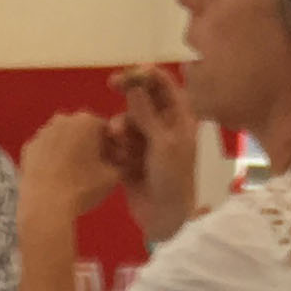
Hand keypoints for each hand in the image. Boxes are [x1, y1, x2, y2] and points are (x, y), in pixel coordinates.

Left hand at [20, 112, 120, 224]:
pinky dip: (52, 159)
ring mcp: (43, 132)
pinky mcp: (28, 147)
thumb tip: (119, 159)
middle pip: (83, 131)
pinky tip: (56, 177)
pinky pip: (47, 151)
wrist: (45, 205)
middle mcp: (64, 119)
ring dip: (71, 151)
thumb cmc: (83, 188)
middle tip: (95, 169)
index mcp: (88, 121)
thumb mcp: (114, 177)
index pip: (108, 130)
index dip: (114, 147)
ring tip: (74, 175)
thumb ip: (121, 162)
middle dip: (91, 146)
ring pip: (63, 139)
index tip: (114, 163)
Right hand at [103, 65, 199, 243]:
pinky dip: (116, 146)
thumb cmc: (173, 179)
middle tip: (111, 84)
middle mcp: (163, 125)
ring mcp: (147, 142)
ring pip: (128, 120)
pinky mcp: (131, 158)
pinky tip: (118, 159)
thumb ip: (147, 113)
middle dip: (129, 96)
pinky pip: (118, 142)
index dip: (145, 73)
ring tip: (118, 139)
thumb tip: (135, 85)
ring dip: (122, 126)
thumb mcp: (163, 143)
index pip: (163, 84)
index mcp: (179, 118)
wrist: (165, 218)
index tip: (128, 72)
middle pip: (142, 98)